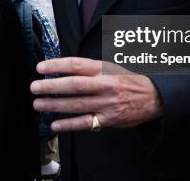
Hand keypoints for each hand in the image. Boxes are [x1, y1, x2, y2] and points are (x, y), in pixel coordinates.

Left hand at [30, 57, 161, 131]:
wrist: (154, 97)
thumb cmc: (128, 80)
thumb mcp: (112, 66)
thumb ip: (90, 68)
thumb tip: (63, 69)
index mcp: (104, 69)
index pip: (76, 65)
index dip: (57, 65)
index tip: (41, 67)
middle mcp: (104, 85)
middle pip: (74, 85)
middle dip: (52, 86)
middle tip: (35, 87)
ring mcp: (106, 103)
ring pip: (77, 105)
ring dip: (55, 105)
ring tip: (38, 104)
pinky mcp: (109, 120)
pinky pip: (86, 123)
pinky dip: (69, 124)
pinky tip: (55, 124)